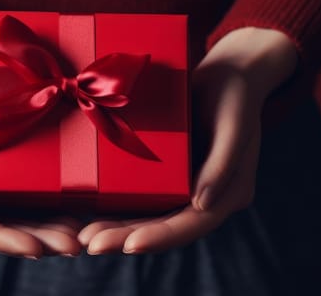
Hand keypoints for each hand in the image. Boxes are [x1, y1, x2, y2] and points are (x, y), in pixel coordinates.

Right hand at [0, 29, 81, 257]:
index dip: (6, 240)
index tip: (37, 249)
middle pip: (1, 230)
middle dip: (38, 241)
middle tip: (73, 246)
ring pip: (15, 220)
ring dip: (47, 231)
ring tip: (79, 235)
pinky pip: (22, 200)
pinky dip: (46, 209)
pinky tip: (73, 213)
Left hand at [77, 27, 297, 253]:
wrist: (226, 74)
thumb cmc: (235, 95)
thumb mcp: (234, 124)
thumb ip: (222, 165)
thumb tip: (202, 205)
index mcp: (230, 194)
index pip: (193, 224)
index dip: (161, 236)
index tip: (129, 245)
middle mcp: (206, 198)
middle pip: (165, 227)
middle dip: (127, 238)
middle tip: (91, 244)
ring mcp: (185, 187)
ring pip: (150, 217)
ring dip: (118, 228)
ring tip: (85, 236)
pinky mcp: (168, 175)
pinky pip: (143, 196)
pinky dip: (119, 206)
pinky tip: (92, 211)